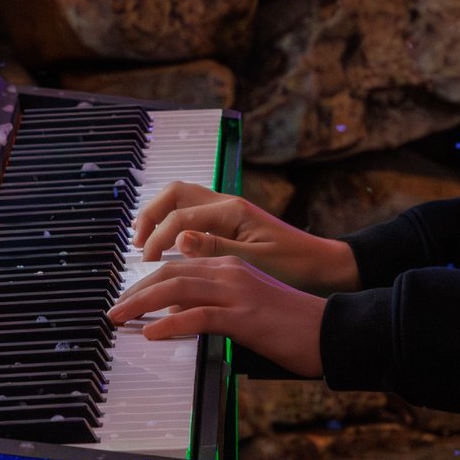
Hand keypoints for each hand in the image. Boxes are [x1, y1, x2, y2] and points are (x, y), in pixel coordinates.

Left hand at [108, 255, 327, 376]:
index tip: (127, 298)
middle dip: (136, 290)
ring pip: (177, 289)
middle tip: (114, 309)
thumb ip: (215, 305)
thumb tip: (180, 317)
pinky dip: (170, 324)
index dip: (146, 282)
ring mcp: (238, 292)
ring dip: (142, 303)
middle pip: (170, 273)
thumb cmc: (293, 323)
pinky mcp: (244, 316)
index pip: (178, 266)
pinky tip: (151, 333)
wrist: (332, 329)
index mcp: (232, 265)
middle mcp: (231, 271)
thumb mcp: (249, 306)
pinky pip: (198, 316)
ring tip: (120, 317)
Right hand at [132, 181, 359, 292]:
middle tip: (137, 244)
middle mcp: (228, 205)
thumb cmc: (294, 266)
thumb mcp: (255, 261)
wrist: (322, 266)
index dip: (157, 240)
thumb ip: (215, 249)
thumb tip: (178, 239)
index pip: (180, 218)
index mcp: (233, 211)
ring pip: (181, 199)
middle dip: (150, 215)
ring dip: (159, 216)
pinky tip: (167, 244)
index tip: (146, 264)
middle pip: (174, 194)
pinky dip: (173, 223)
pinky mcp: (230, 223)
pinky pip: (192, 213)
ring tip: (144, 241)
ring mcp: (228, 211)